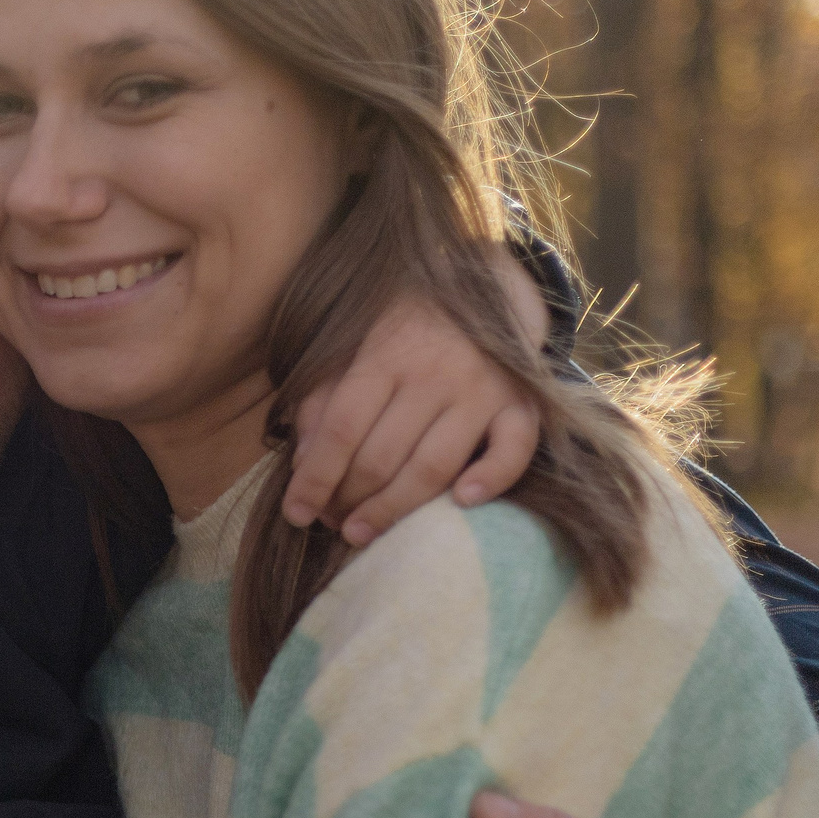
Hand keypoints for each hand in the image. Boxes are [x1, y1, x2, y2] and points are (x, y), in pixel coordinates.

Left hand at [286, 284, 544, 545]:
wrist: (484, 285)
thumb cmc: (406, 330)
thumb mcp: (354, 347)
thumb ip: (323, 400)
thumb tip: (303, 463)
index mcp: (386, 356)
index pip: (342, 428)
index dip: (316, 477)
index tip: (297, 513)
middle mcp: (435, 374)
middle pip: (383, 456)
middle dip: (349, 499)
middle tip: (331, 523)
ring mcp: (482, 391)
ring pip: (434, 466)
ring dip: (394, 508)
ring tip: (362, 532)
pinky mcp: (521, 404)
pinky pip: (513, 450)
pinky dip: (491, 479)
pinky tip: (462, 501)